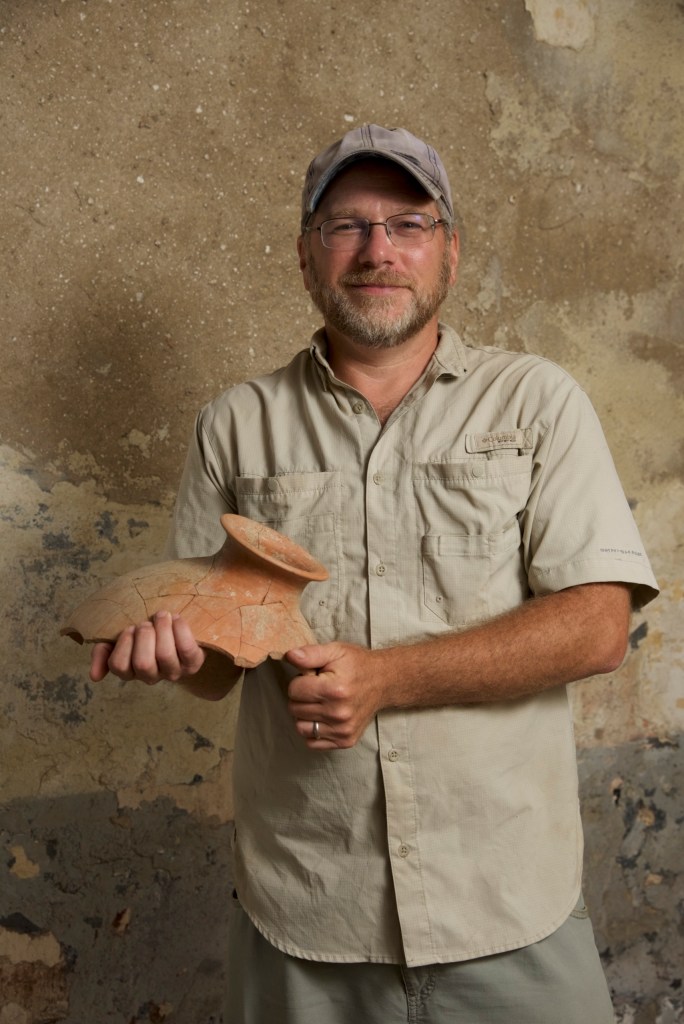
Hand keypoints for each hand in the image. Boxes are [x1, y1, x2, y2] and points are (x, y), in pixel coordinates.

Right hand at [89, 610, 206, 684]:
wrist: (175, 627)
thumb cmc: (143, 634)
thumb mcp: (119, 639)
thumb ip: (102, 653)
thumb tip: (94, 677)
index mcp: (130, 671)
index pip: (119, 666)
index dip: (123, 644)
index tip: (129, 627)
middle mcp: (151, 676)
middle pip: (142, 663)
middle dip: (143, 636)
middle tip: (146, 623)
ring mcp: (173, 672)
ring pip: (164, 655)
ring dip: (162, 629)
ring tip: (161, 616)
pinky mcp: (193, 663)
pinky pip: (186, 648)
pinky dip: (180, 629)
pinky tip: (176, 618)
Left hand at [285, 642, 387, 749]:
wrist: (384, 682)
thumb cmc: (357, 665)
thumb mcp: (335, 651)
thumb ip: (310, 654)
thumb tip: (290, 656)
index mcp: (334, 689)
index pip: (293, 690)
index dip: (299, 680)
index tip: (312, 677)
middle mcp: (338, 713)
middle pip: (294, 709)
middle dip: (301, 697)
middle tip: (317, 689)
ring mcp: (342, 730)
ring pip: (300, 727)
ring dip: (304, 715)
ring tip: (319, 703)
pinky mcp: (345, 741)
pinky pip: (312, 742)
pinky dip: (312, 731)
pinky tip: (322, 717)